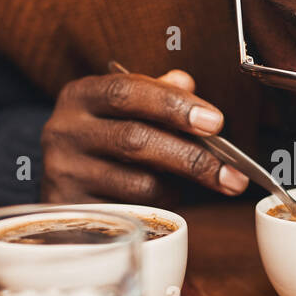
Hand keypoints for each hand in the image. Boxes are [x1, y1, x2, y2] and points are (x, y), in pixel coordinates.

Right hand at [40, 68, 249, 203]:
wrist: (63, 186)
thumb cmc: (104, 142)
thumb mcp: (124, 109)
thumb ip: (157, 93)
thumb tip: (186, 82)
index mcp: (81, 96)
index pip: (128, 92)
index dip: (174, 106)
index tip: (216, 123)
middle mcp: (64, 131)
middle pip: (136, 140)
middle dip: (192, 157)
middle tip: (232, 172)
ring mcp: (65, 174)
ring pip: (139, 183)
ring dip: (180, 186)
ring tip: (199, 184)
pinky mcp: (74, 213)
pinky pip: (133, 214)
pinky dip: (161, 207)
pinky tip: (171, 199)